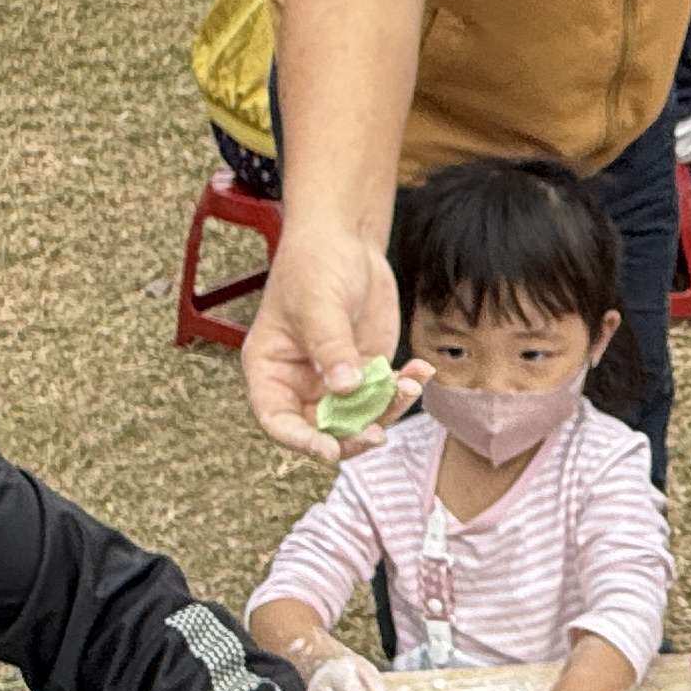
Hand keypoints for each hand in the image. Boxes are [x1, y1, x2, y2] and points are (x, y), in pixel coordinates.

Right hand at [246, 223, 404, 464]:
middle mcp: (300, 383)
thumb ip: (332, 348)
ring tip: (408, 386)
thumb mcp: (319, 305)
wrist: (345, 240)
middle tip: (377, 433)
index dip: (300, 441)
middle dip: (351, 436)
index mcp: (270, 370)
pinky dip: (404, 389)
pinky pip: (384, 394)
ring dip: (386, 411)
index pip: (278, 420)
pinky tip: (420, 371)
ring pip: (359, 418)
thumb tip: (347, 389)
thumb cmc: (314, 265)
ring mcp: (335, 380)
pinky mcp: (366, 370)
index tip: (328, 450)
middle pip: (321, 430)